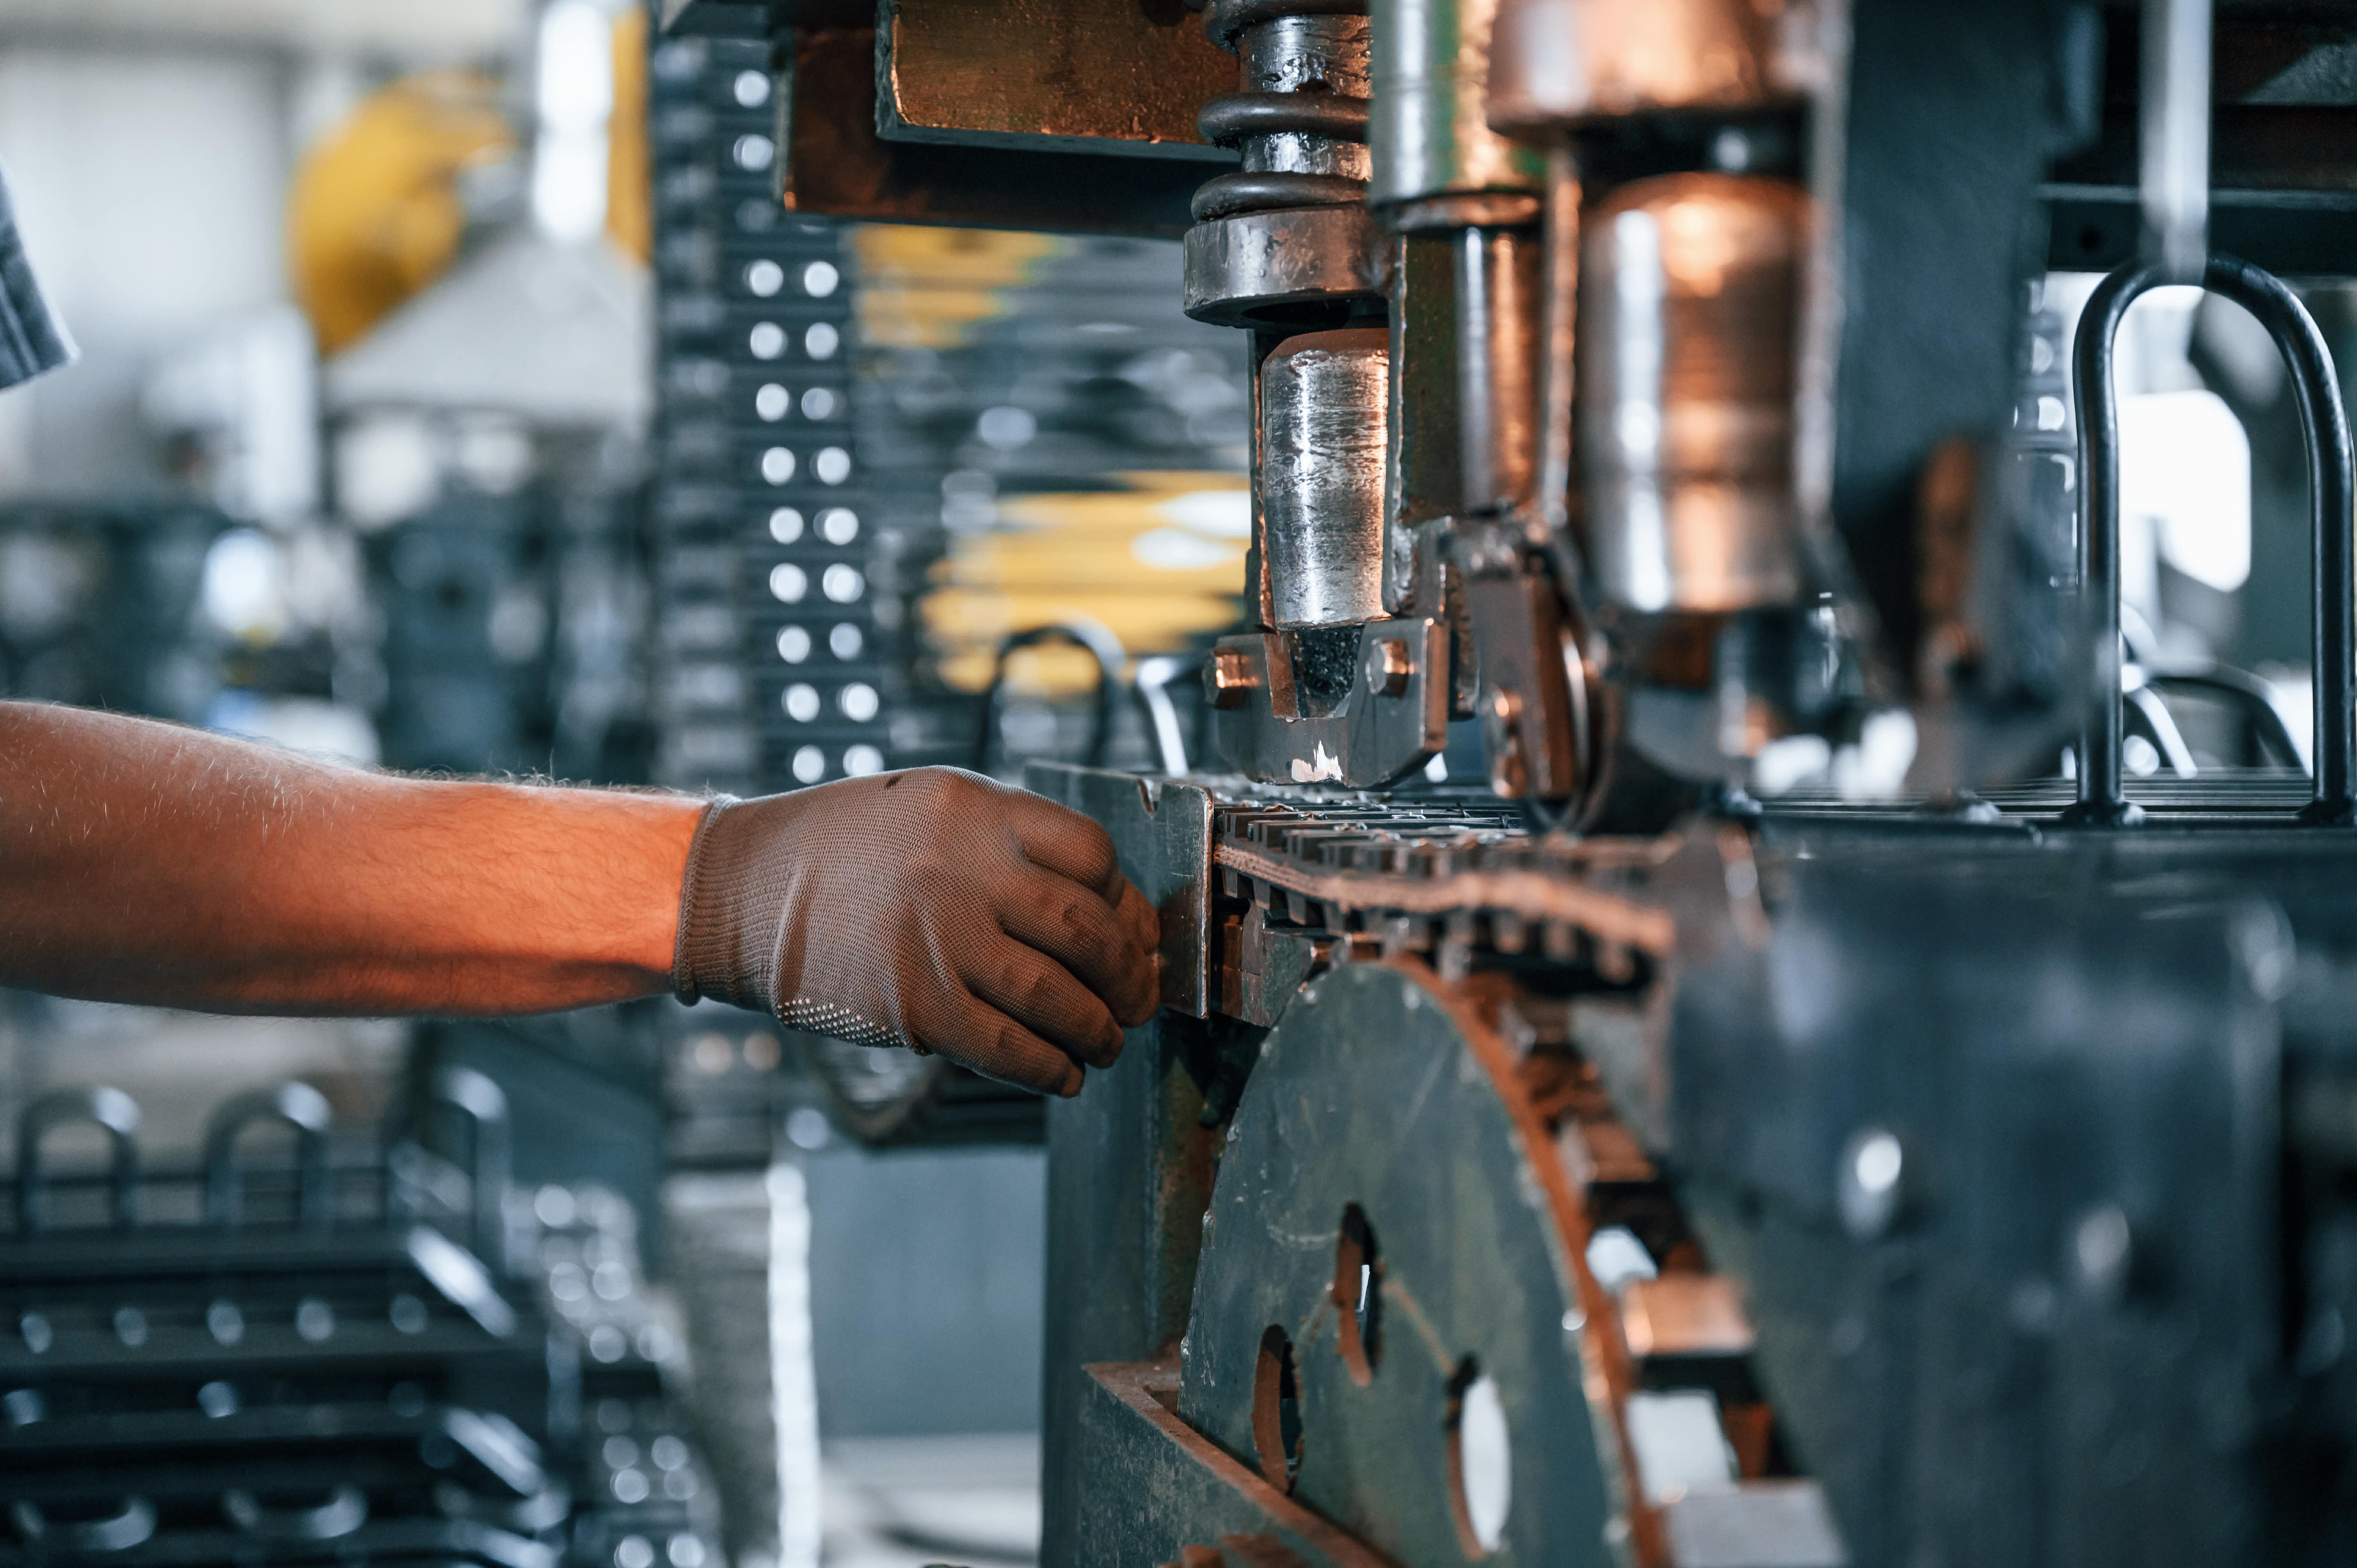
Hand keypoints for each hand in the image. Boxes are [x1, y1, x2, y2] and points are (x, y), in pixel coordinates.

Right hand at [672, 768, 1158, 1095]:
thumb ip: (1015, 844)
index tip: (1132, 935)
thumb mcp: (933, 808)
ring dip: (1099, 1030)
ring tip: (1105, 1041)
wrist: (745, 889)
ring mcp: (940, 940)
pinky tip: (1063, 1073)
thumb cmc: (850, 849)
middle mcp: (965, 871)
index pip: (1094, 857)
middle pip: (1089, 931)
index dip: (1126, 904)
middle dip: (1128, 977)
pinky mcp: (915, 1005)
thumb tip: (1112, 912)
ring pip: (1059, 997)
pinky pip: (1009, 1047)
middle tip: (1136, 1001)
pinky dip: (1051, 1068)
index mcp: (978, 812)